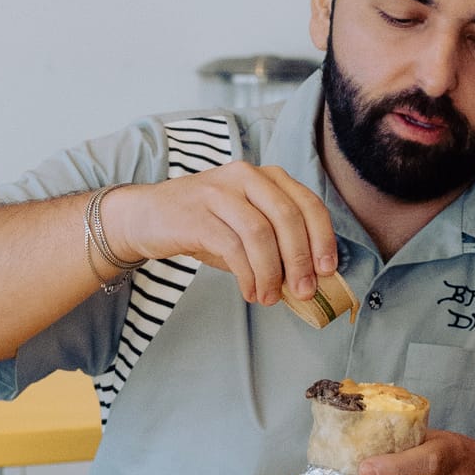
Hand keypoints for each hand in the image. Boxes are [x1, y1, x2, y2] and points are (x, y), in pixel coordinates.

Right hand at [102, 162, 342, 310]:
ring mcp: (219, 192)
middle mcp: (245, 176)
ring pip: (260, 233)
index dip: (323, 238)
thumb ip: (276, 244)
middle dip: (300, 259)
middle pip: (287, 217)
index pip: (307, 203)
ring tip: (270, 298)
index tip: (328, 270)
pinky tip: (250, 291)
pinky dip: (247, 274)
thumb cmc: (204, 224)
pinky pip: (232, 247)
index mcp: (266, 176)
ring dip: (271, 272)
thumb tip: (309, 279)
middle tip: (304, 291)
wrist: (145, 216)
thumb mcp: (245, 226)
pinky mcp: (196, 214)